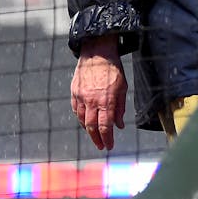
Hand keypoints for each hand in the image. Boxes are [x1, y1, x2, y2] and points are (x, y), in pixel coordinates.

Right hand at [70, 35, 126, 149]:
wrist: (97, 52)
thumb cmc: (113, 69)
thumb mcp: (123, 87)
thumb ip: (120, 107)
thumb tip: (119, 125)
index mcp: (106, 100)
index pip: (105, 126)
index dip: (107, 139)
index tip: (109, 146)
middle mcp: (92, 100)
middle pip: (92, 127)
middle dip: (97, 139)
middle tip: (101, 146)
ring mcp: (81, 96)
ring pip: (82, 120)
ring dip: (88, 130)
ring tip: (95, 135)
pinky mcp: (74, 92)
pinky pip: (76, 110)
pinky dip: (81, 118)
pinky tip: (85, 121)